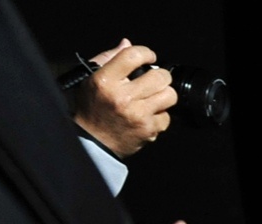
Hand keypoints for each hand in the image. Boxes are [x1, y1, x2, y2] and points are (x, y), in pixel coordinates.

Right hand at [72, 41, 175, 157]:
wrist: (94, 141)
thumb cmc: (92, 108)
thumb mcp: (92, 78)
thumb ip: (108, 58)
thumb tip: (127, 43)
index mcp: (106, 80)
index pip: (133, 56)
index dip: (146, 53)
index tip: (149, 57)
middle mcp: (123, 96)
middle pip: (159, 76)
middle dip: (161, 76)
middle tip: (155, 79)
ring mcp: (138, 114)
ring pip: (169, 95)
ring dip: (165, 94)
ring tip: (155, 96)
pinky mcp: (148, 129)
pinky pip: (167, 116)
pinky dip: (161, 115)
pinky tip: (149, 115)